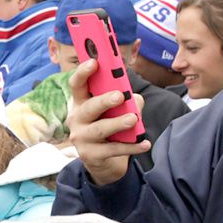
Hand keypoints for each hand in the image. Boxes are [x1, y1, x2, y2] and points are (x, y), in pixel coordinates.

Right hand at [66, 59, 150, 184]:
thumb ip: (127, 101)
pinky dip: (131, 146)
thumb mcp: (116, 111)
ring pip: (100, 129)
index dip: (83, 72)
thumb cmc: (110, 127)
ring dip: (117, 123)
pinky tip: (145, 143)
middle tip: (120, 96)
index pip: (77, 84)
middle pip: (89, 107)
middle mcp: (77, 119)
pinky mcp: (91, 155)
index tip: (94, 62)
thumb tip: (134, 100)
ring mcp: (82, 139)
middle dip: (104, 101)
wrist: (102, 160)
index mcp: (81, 102)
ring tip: (133, 119)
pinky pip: (113, 150)